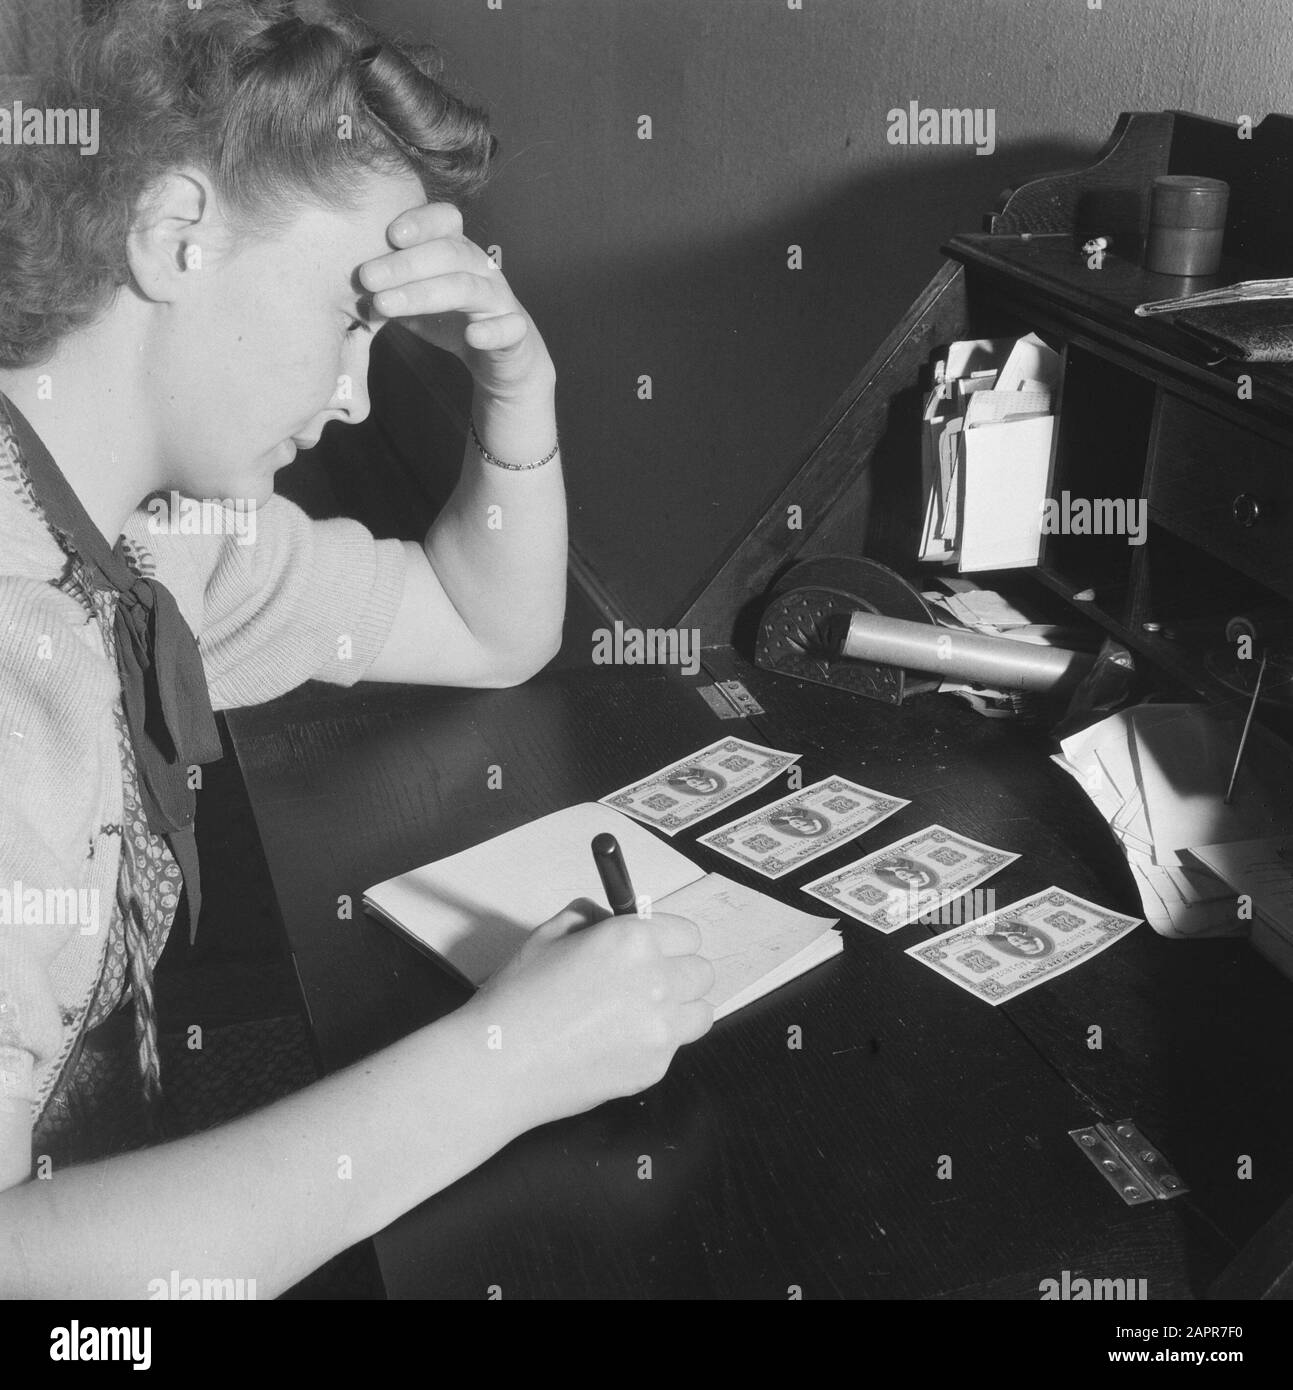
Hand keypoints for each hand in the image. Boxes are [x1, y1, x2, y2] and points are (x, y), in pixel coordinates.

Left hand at [359, 202, 554, 402]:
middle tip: (366, 277)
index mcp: (458, 253)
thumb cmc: (454, 323)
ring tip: (386, 306)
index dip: (421, 222)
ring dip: (426, 294)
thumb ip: (389, 290)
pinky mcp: (516, 335)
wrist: (503, 362)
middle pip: (449, 253)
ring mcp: (501, 300)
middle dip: (405, 263)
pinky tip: (472, 336)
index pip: (446, 222)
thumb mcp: (416, 302)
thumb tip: (343, 286)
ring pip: (468, 288)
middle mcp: (482, 269)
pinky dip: (492, 331)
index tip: (388, 233)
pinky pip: (508, 329)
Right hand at [460, 899, 714, 1129]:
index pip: (688, 934)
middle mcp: (658, 981)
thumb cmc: (517, 995)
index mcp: (633, 940)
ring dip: (680, 1009)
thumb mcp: (549, 934)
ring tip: (641, 1015)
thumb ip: (592, 918)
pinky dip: (655, 1044)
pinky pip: (674, 1047)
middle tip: (647, 983)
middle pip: (702, 972)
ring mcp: (661, 1029)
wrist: (499, 1062)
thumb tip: (614, 918)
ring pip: (701, 1012)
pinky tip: (616, 1045)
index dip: (669, 941)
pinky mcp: (655, 1068)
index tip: (655, 950)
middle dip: (679, 973)